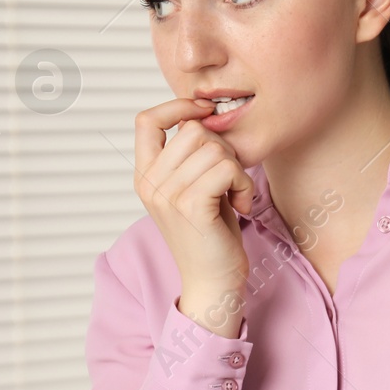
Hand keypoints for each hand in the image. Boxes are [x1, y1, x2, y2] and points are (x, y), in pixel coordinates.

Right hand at [134, 98, 254, 333]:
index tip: (206, 111)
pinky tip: (241, 205)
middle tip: (230, 179)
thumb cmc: (211, 236)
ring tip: (236, 195)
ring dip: (238, 170)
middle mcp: (150, 183)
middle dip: (224, 148)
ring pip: (215, 148)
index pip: (146, 120)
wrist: (212, 283)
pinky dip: (243, 183)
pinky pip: (227, 168)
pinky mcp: (191, 206)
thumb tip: (203, 118)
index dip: (177, 106)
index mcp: (145, 176)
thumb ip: (190, 158)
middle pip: (193, 130)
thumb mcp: (194, 190)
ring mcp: (167, 195)